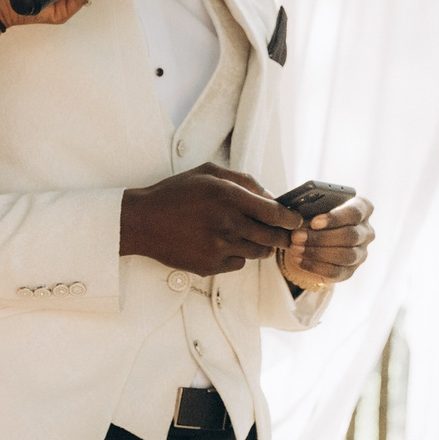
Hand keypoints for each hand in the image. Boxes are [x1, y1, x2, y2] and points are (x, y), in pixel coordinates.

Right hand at [120, 163, 301, 276]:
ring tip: (247, 234)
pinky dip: (238, 255)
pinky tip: (223, 243)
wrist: (143, 222)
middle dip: (282, 236)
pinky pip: (239, 263)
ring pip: (259, 252)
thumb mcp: (208, 173)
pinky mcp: (211, 266)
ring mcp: (219, 247)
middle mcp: (227, 223)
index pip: (275, 213)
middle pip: (273, 238)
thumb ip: (244, 181)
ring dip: (260, 245)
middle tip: (282, 234)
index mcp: (229, 197)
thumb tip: (271, 195)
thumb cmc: (176, 194)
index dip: (291, 219)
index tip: (296, 221)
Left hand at [279, 193, 375, 288]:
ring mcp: (360, 253)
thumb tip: (299, 220)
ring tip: (296, 248)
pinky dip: (314, 266)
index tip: (314, 222)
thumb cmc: (316, 216)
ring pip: (345, 255)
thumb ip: (312, 210)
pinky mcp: (350, 271)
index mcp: (362, 208)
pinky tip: (299, 260)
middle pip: (350, 235)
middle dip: (321, 238)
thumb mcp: (314, 208)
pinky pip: (336, 272)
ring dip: (317, 253)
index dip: (335, 218)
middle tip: (297, 237)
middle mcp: (366, 231)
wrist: (312, 238)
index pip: (355, 212)